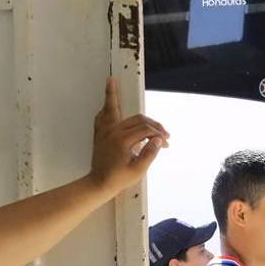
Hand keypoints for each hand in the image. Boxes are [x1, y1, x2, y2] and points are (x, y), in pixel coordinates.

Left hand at [89, 76, 168, 196]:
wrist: (98, 184)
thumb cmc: (117, 179)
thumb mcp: (138, 170)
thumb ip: (150, 153)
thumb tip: (158, 139)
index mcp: (122, 140)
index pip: (146, 130)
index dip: (159, 135)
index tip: (166, 143)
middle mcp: (112, 132)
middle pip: (136, 119)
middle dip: (152, 123)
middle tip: (162, 132)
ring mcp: (104, 132)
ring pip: (113, 109)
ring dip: (114, 96)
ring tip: (112, 81)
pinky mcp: (100, 135)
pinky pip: (102, 117)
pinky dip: (105, 108)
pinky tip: (106, 103)